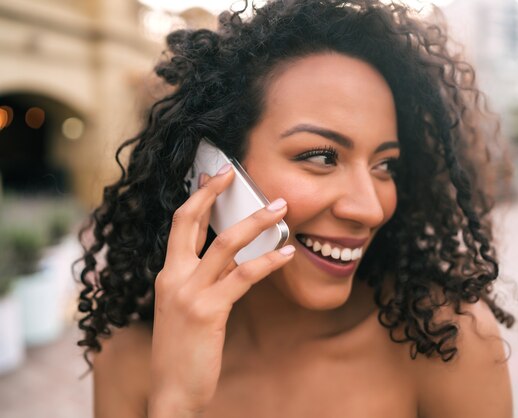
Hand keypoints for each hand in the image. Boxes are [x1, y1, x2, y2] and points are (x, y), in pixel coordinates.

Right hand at [148, 164, 294, 416]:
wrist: (172, 390)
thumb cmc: (184, 350)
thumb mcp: (186, 309)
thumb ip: (203, 281)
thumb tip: (231, 258)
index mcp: (167, 275)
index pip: (180, 226)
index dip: (197, 199)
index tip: (213, 178)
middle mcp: (172, 278)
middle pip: (189, 222)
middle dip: (213, 194)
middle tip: (235, 174)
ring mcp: (187, 293)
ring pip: (224, 244)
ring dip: (255, 222)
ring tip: (280, 208)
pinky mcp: (207, 311)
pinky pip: (243, 276)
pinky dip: (268, 261)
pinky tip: (287, 253)